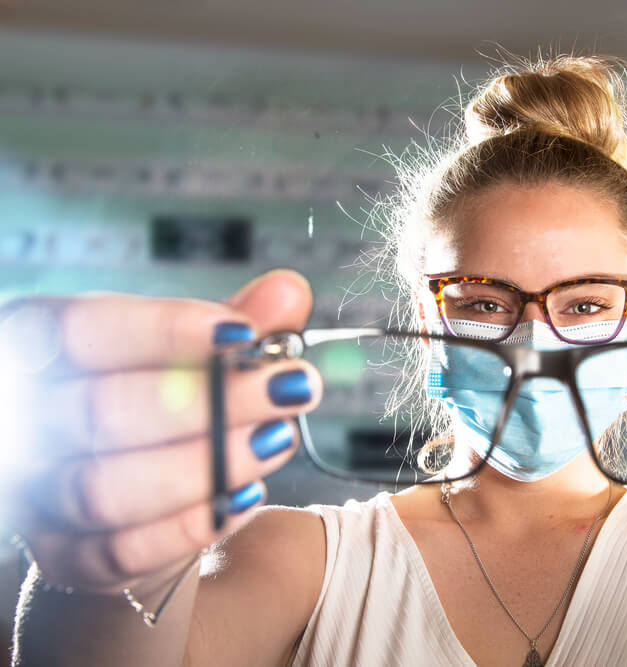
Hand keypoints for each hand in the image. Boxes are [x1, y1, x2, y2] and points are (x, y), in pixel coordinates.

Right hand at [1, 270, 322, 595]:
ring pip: (107, 488)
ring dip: (208, 464)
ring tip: (277, 438)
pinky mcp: (66, 556)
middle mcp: (24, 419)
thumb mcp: (193, 353)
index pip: (83, 329)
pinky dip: (192, 523)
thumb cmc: (158, 404)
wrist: (134, 500)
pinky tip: (248, 494)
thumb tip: (288, 292)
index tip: (244, 333)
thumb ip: (238, 321)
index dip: (164, 330)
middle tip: (290, 386)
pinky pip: (124, 550)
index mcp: (38, 345)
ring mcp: (36, 493)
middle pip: (102, 409)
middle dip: (210, 400)